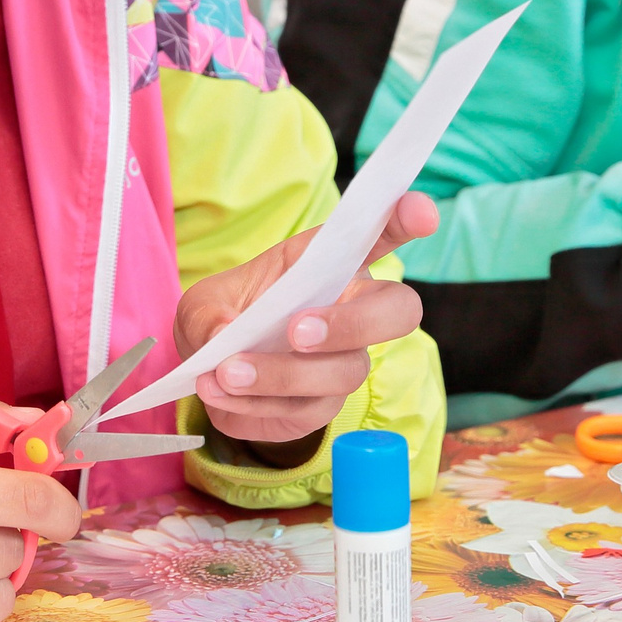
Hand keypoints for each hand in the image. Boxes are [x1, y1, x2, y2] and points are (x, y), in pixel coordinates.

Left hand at [175, 190, 434, 446]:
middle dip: (353, 324)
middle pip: (397, 313)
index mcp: (327, 265)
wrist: (208, 374)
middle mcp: (350, 310)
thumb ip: (211, 316)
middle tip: (296, 332)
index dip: (404, 220)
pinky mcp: (324, 405)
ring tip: (227, 372)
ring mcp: (344, 362)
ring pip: (344, 372)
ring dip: (282, 374)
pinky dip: (259, 403)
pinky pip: (306, 411)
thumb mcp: (200, 305)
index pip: (378, 235)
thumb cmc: (219, 320)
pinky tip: (221, 393)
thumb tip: (226, 337)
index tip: (421, 211)